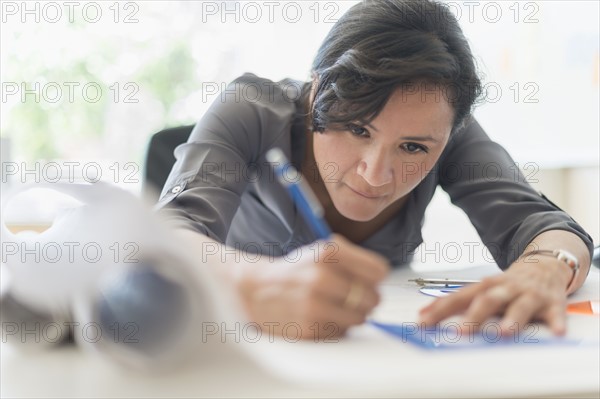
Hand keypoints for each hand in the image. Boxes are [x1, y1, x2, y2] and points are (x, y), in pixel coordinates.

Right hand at [236, 233, 389, 339]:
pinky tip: (321, 316)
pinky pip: (342, 333)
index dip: (375, 278)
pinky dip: (336, 328)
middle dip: (365, 299)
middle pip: (374, 297)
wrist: (255, 289)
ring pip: (361, 318)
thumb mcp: (322, 250)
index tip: (366, 280)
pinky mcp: (309, 328)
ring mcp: (314, 304)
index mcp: (328, 252)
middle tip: (350, 296)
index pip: (379, 271)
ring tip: (334, 306)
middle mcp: (321, 277)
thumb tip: (382, 280)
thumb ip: (355, 260)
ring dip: (352, 315)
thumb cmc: (296, 271)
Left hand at [418, 254, 573, 335]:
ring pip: (519, 307)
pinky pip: (555, 313)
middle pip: (487, 301)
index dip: (441, 309)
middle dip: (473, 317)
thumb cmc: (509, 284)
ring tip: (504, 333)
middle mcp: (505, 289)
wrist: (546, 264)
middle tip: (460, 334)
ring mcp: (529, 295)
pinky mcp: (552, 303)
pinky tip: (556, 332)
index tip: (424, 322)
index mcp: (485, 286)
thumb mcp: (483, 289)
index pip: (459, 298)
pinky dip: (556, 323)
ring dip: (511, 320)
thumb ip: (457, 303)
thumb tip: (424, 315)